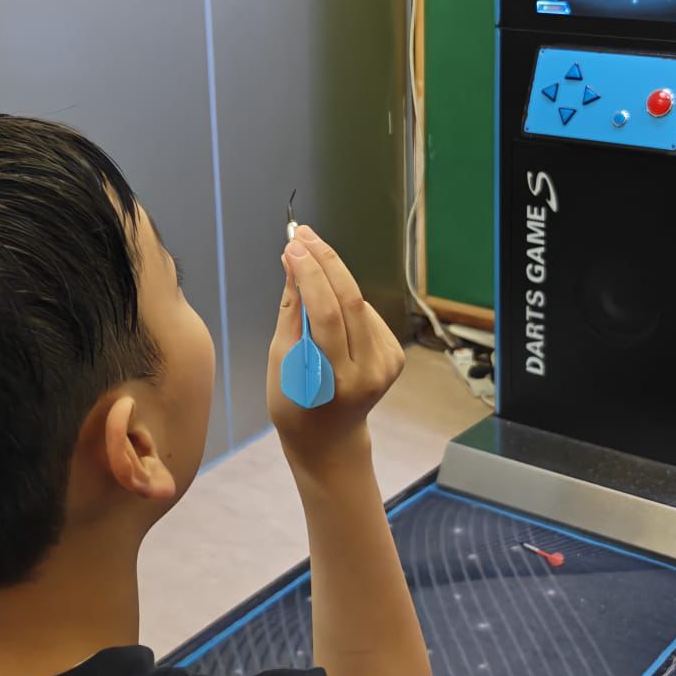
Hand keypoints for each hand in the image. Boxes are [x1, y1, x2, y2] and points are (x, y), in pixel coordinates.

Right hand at [267, 226, 405, 474]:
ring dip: (334, 278)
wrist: (329, 440)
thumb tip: (294, 264)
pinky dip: (346, 303)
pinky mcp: (395, 358)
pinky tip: (330, 307)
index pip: (326, 314)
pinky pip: (367, 316)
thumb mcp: (281, 361)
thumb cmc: (294, 404)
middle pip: (350, 300)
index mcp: (336, 379)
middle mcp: (369, 371)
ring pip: (359, 304)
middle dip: (326, 261)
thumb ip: (291, 312)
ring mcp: (387, 365)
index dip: (310, 274)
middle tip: (304, 235)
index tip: (293, 246)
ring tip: (308, 261)